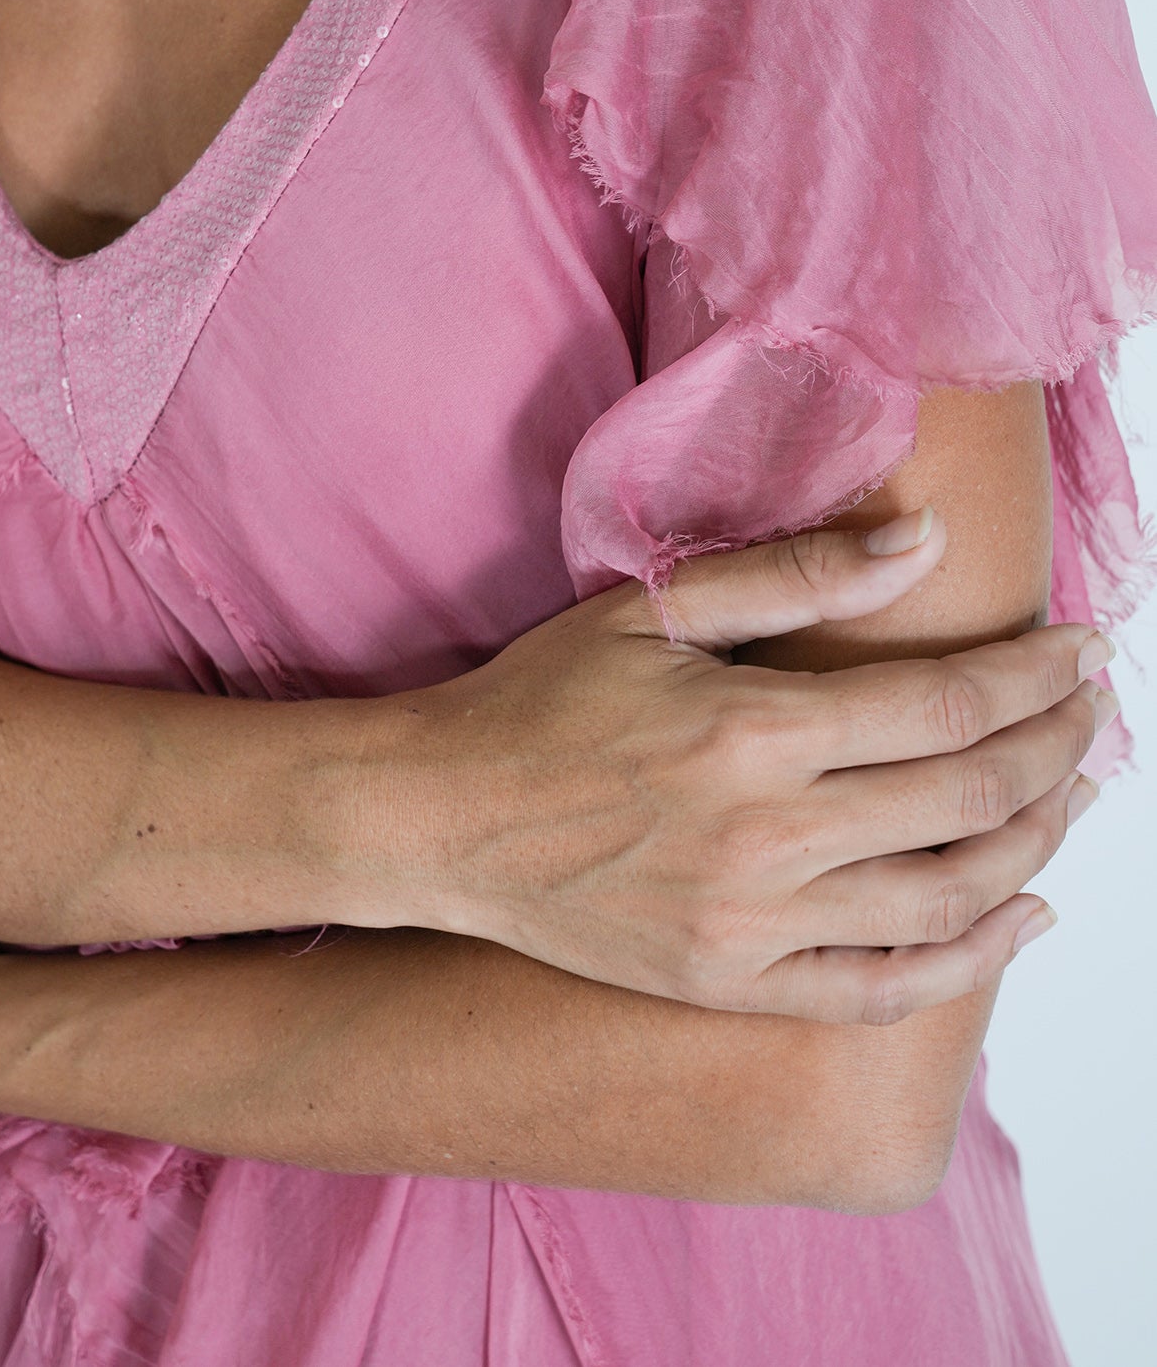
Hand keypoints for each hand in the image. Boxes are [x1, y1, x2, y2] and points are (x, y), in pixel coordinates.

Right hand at [370, 509, 1105, 1021]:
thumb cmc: (540, 701)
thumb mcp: (654, 609)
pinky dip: (971, 961)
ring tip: (1067, 799)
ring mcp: (754, 924)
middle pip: (967, 800)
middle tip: (1088, 715)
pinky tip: (1019, 917)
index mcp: (752, 729)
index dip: (1032, 678)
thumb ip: (796, 574)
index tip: (1083, 651)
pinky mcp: (734, 982)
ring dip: (1034, 846)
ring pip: (948, 899)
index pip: (945, 708)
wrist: (443, 819)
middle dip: (1055, 751)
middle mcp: (768, 835)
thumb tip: (923, 542)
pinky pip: (883, 990)